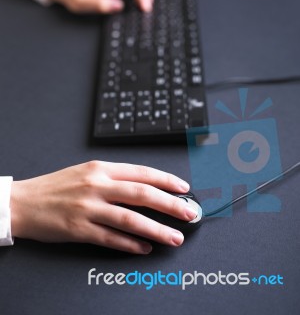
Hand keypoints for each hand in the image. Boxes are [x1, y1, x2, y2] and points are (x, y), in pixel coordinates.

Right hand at [10, 161, 196, 253]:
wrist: (25, 201)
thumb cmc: (58, 186)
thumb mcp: (87, 171)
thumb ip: (115, 178)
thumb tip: (146, 188)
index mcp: (101, 169)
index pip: (141, 173)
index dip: (166, 180)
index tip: (183, 188)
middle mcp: (97, 186)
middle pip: (141, 194)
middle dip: (170, 204)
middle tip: (189, 214)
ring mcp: (88, 208)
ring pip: (130, 219)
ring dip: (156, 230)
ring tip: (174, 237)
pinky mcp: (79, 229)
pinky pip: (110, 239)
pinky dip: (131, 245)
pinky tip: (145, 249)